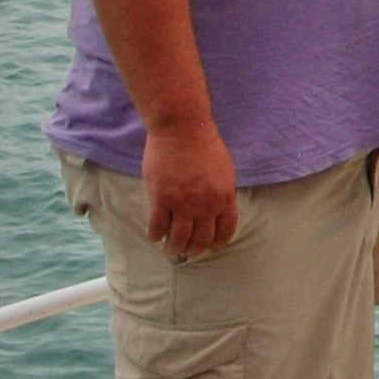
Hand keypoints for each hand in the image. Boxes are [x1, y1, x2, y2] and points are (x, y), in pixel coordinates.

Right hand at [142, 116, 239, 255]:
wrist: (181, 127)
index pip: (225, 231)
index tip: (210, 247)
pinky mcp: (161, 199)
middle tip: (187, 251)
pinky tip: (154, 235)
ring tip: (169, 248)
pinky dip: (155, 235)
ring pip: (178, 239)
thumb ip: (221, 192)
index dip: (216, 243)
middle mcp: (206, 205)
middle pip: (201, 240)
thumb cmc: (203, 143)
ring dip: (173, 248)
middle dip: (194, 249)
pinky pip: (157, 227)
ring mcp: (183, 204)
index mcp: (224, 197)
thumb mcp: (223, 170)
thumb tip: (218, 209)